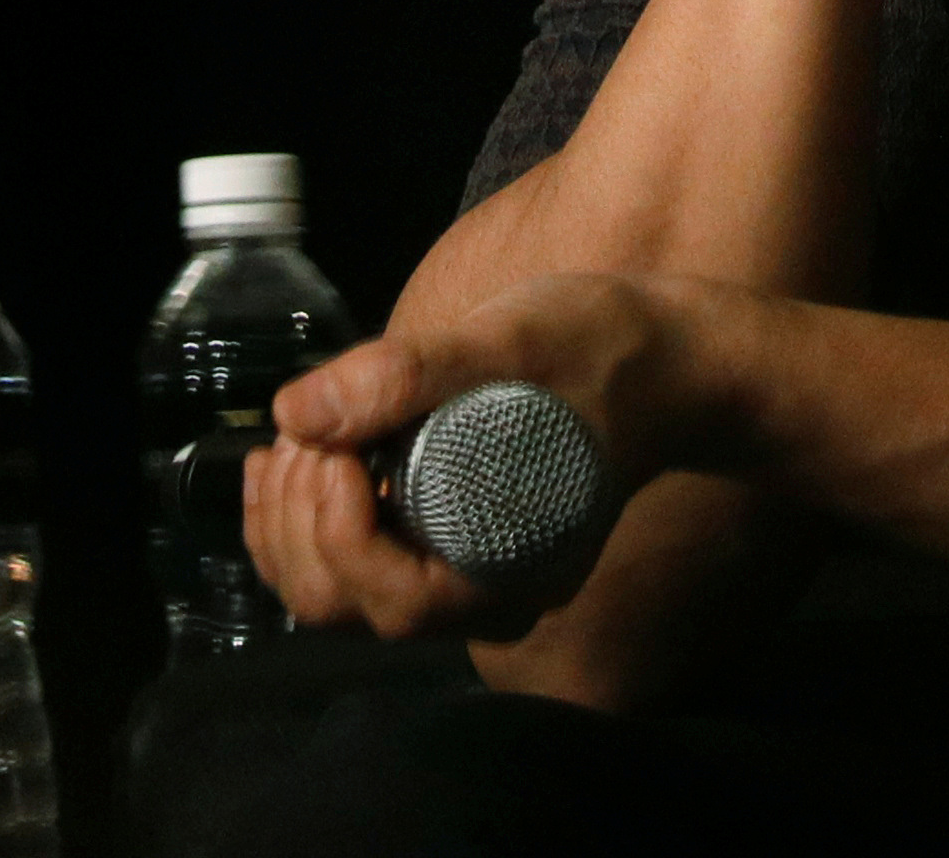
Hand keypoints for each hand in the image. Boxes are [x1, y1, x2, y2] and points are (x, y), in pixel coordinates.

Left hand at [241, 273, 734, 642]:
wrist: (664, 362)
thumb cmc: (606, 354)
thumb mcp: (513, 344)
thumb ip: (410, 375)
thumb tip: (296, 409)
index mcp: (508, 575)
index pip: (384, 594)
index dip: (335, 519)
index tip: (339, 435)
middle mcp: (477, 598)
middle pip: (338, 603)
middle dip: (296, 515)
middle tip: (311, 427)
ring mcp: (455, 573)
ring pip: (327, 592)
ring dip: (284, 518)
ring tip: (293, 439)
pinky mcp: (439, 540)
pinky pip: (342, 563)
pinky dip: (298, 515)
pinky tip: (302, 451)